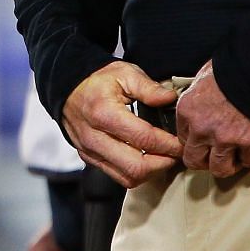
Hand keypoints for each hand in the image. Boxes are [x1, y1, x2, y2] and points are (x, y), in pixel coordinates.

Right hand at [60, 61, 183, 186]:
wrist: (67, 87)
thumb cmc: (97, 79)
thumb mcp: (124, 73)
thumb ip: (149, 87)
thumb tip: (170, 99)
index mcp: (104, 113)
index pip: (144, 139)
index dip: (168, 145)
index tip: (182, 143)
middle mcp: (94, 137)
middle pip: (136, 167)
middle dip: (163, 163)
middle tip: (176, 154)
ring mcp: (89, 150)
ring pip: (127, 177)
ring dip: (150, 172)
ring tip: (163, 158)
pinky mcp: (88, 157)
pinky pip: (116, 175)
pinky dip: (135, 172)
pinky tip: (146, 159)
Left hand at [176, 61, 249, 177]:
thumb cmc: (231, 69)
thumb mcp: (202, 78)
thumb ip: (197, 96)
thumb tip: (198, 103)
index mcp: (187, 111)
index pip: (182, 139)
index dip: (194, 142)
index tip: (201, 142)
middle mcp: (202, 128)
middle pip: (194, 161)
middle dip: (204, 161)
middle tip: (214, 157)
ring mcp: (226, 138)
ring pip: (220, 168)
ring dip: (227, 165)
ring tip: (233, 159)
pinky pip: (249, 161)